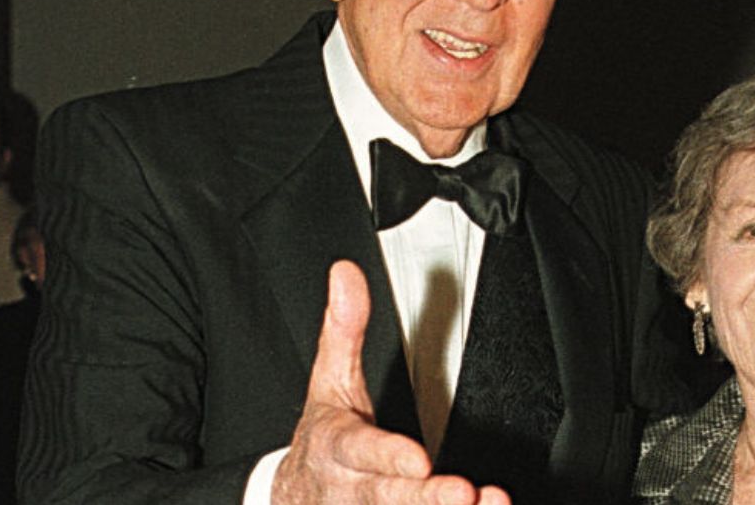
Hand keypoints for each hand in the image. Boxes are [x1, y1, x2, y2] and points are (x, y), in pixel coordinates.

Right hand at [273, 260, 510, 504]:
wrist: (290, 499)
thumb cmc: (321, 438)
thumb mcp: (327, 380)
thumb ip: (342, 328)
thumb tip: (346, 273)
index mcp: (337, 448)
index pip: (361, 452)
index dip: (389, 458)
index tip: (419, 460)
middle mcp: (352, 490)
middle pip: (389, 498)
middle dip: (426, 498)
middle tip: (464, 494)